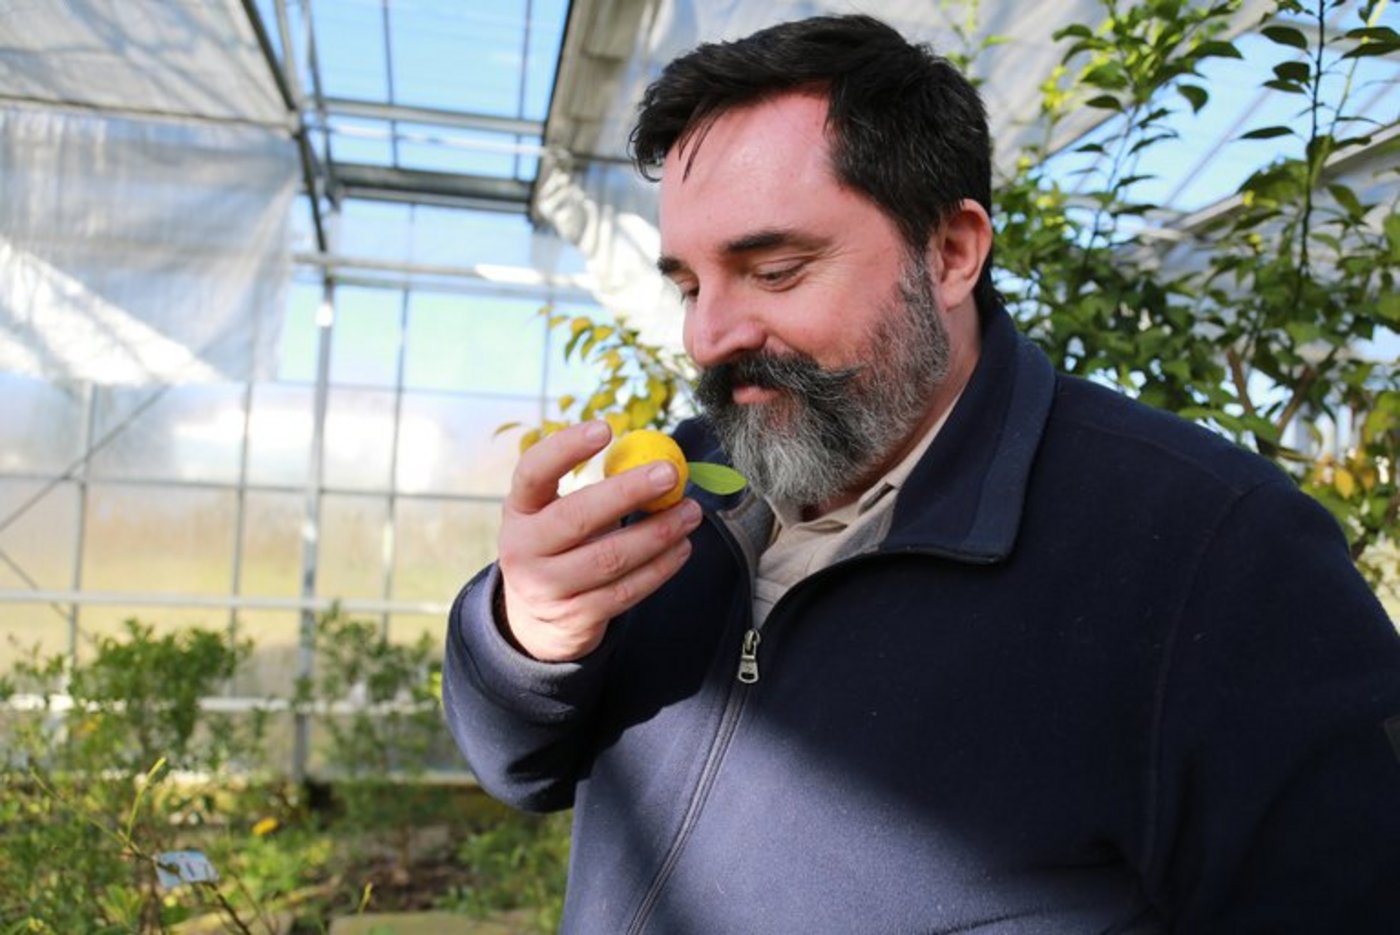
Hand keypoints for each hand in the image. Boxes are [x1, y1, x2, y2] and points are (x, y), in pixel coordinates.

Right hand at [497, 421, 702, 661]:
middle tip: (670, 472)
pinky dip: (660, 568)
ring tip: (691, 512)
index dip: (565, 448)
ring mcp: (546, 588)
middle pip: (577, 516)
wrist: (538, 621)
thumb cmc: (560, 548)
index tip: (605, 428)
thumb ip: (596, 493)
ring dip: (658, 533)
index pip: (533, 472)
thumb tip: (657, 462)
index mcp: (520, 511)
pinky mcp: (576, 618)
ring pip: (609, 557)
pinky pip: (626, 591)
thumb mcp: (557, 516)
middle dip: (628, 492)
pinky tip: (682, 548)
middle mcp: (522, 550)